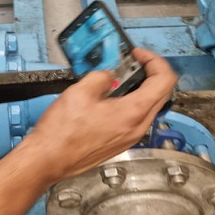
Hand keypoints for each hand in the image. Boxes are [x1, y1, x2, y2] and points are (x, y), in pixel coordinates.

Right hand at [15, 48, 177, 182]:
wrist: (49, 159)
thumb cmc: (62, 133)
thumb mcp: (80, 91)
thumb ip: (102, 76)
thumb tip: (109, 75)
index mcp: (133, 113)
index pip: (165, 80)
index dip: (155, 61)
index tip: (139, 55)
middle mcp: (138, 127)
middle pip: (162, 93)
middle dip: (150, 72)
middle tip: (132, 62)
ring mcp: (131, 137)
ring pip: (150, 105)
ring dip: (141, 87)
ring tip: (118, 77)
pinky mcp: (122, 141)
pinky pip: (137, 117)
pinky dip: (132, 101)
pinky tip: (112, 95)